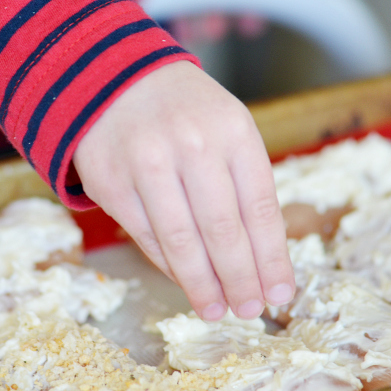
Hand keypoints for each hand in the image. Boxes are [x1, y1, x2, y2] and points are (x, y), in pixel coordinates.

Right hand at [73, 60, 293, 320]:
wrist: (116, 79)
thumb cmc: (186, 114)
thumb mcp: (228, 131)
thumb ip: (245, 186)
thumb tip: (261, 262)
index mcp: (234, 131)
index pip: (260, 209)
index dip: (271, 259)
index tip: (279, 294)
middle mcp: (192, 146)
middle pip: (223, 231)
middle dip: (239, 279)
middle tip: (249, 311)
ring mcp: (147, 164)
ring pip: (181, 240)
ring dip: (202, 284)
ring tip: (215, 310)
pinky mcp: (111, 183)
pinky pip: (146, 236)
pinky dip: (168, 265)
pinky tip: (185, 282)